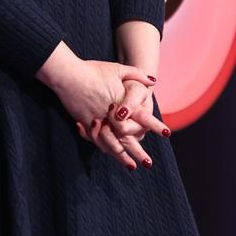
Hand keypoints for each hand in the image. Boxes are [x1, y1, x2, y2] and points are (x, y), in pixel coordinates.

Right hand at [38, 46, 154, 167]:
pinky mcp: (85, 122)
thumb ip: (136, 74)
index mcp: (122, 101)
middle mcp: (112, 114)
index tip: (167, 133)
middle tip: (149, 164)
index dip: (155, 125)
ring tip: (131, 166)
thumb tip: (153, 81)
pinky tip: (109, 153)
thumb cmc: (92, 70)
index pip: (142, 116)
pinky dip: (103, 147)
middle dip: (139, 152)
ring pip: (112, 143)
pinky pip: (96, 139)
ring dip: (122, 156)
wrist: (68, 74)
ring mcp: (98, 120)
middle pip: (128, 137)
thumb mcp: (116, 68)